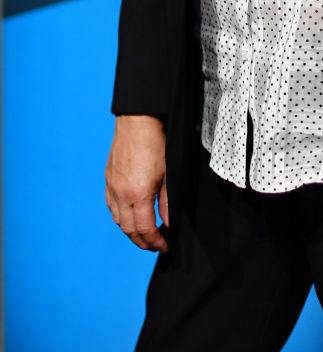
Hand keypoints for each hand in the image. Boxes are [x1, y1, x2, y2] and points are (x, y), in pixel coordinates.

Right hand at [105, 115, 168, 252]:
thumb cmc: (156, 144)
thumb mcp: (168, 174)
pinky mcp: (108, 180)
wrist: (137, 122)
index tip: (164, 246)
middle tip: (155, 245)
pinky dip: (120, 217)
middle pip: (129, 230)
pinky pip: (111, 207)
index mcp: (138, 194)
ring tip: (144, 234)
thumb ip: (167, 202)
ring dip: (130, 232)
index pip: (145, 229)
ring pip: (118, 221)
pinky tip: (130, 217)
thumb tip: (168, 223)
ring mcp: (112, 187)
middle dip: (142, 242)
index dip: (155, 242)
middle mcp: (121, 194)